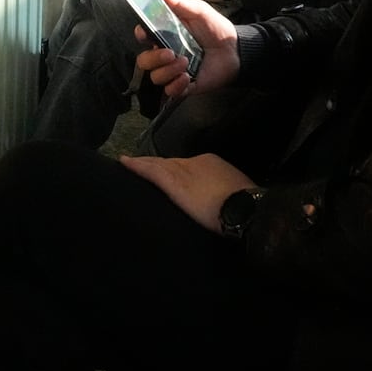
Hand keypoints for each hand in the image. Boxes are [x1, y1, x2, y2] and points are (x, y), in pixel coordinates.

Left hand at [119, 153, 257, 234]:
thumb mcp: (236, 192)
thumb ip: (222, 192)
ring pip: (158, 165)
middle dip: (155, 165)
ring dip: (142, 164)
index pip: (186, 165)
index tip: (165, 172)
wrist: (245, 208)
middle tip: (137, 164)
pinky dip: (137, 167)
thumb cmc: (246, 205)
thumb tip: (220, 201)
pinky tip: (125, 163)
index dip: (173, 169)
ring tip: (127, 163)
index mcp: (211, 163)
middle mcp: (195, 162)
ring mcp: (183, 171)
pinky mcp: (173, 183)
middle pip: (170, 163)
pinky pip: (151, 172)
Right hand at [133, 0, 238, 99]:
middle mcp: (166, 54)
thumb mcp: (198, 11)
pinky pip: (170, 91)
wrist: (237, 50)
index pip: (143, 37)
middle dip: (153, 58)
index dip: (140, 35)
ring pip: (156, 77)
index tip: (145, 33)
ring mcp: (174, 71)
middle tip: (170, 53)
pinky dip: (175, 86)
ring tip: (185, 63)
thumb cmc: (216, 28)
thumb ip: (176, 2)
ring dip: (167, 71)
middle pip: (144, 61)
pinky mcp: (184, 86)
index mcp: (166, 35)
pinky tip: (187, 78)